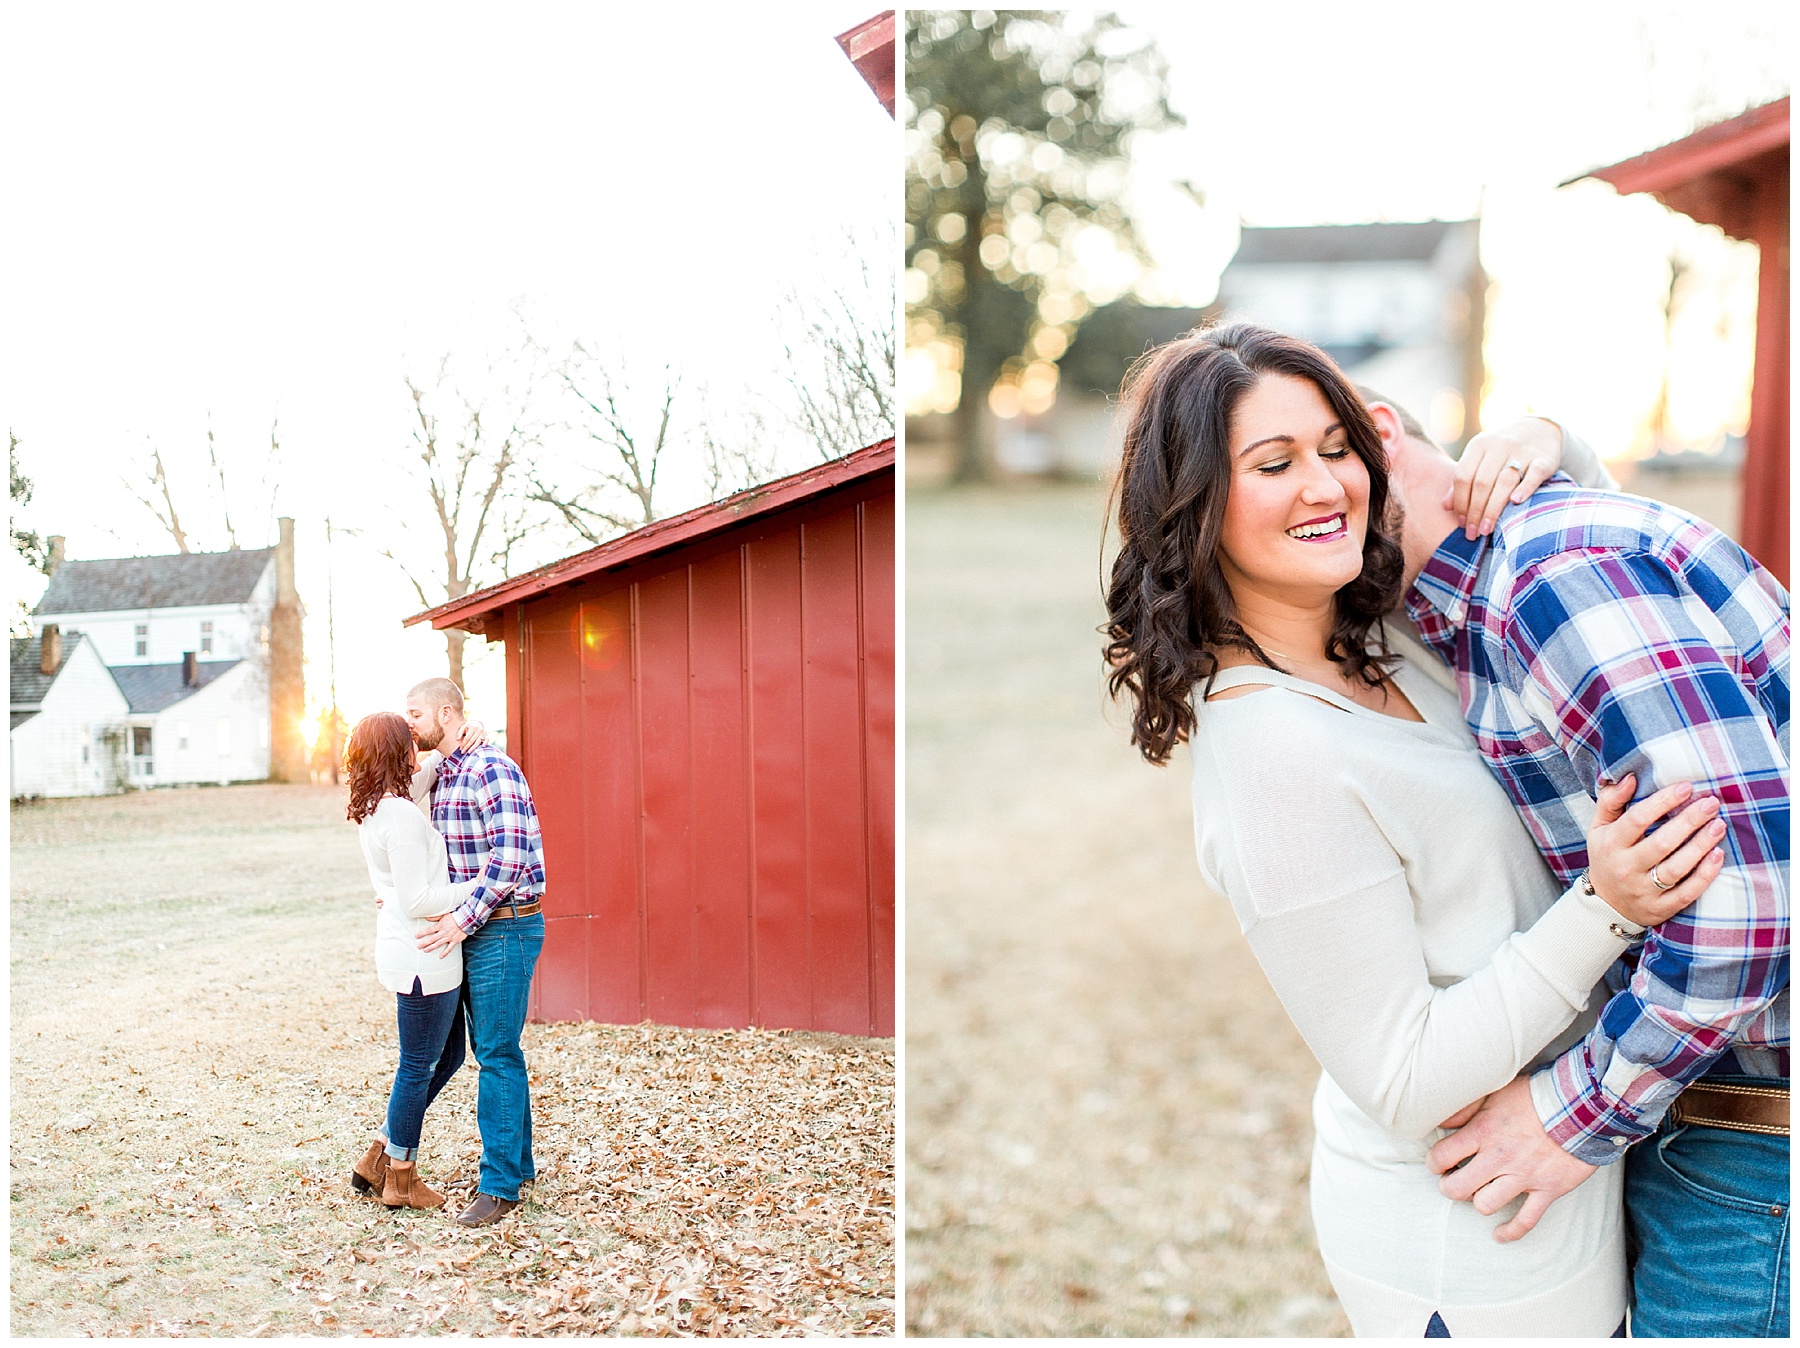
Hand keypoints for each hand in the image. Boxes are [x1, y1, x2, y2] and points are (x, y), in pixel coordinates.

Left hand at [415, 912, 467, 958]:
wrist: (466, 919)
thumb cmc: (455, 916)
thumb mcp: (444, 914)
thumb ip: (435, 917)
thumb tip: (426, 917)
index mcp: (440, 926)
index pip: (429, 930)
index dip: (422, 933)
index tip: (416, 936)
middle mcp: (444, 932)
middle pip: (432, 939)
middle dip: (424, 943)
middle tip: (418, 946)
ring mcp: (449, 937)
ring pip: (438, 944)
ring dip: (431, 947)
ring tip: (425, 950)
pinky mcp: (454, 941)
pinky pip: (449, 948)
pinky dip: (445, 953)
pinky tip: (440, 956)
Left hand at [455, 719, 488, 752]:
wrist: (478, 723)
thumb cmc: (469, 726)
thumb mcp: (463, 727)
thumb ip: (460, 732)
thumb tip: (457, 739)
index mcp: (472, 728)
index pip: (467, 738)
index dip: (463, 743)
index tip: (460, 748)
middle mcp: (478, 730)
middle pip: (472, 740)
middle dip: (467, 747)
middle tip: (463, 752)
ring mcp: (483, 733)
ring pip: (478, 742)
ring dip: (473, 747)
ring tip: (469, 752)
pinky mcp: (486, 735)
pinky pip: (487, 740)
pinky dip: (485, 743)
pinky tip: (482, 747)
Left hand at [1428, 1076, 1597, 1241]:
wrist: (1583, 1106)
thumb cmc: (1535, 1095)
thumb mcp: (1494, 1092)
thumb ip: (1466, 1108)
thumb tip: (1441, 1120)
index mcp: (1483, 1131)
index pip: (1442, 1155)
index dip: (1434, 1162)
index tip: (1437, 1163)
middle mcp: (1499, 1157)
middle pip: (1458, 1187)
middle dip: (1449, 1187)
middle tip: (1451, 1182)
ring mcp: (1524, 1176)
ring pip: (1486, 1205)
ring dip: (1477, 1202)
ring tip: (1475, 1195)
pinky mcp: (1547, 1189)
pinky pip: (1526, 1220)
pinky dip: (1510, 1231)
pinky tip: (1498, 1235)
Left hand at [1447, 417, 1562, 538]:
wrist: (1539, 429)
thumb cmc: (1501, 452)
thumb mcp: (1479, 458)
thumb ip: (1463, 480)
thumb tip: (1445, 507)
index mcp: (1478, 445)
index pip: (1463, 477)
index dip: (1460, 502)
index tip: (1461, 523)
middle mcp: (1499, 445)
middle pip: (1482, 483)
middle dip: (1475, 511)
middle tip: (1473, 533)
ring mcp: (1522, 451)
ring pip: (1505, 481)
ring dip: (1493, 508)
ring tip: (1486, 529)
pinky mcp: (1544, 458)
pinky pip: (1534, 474)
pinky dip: (1524, 489)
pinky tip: (1515, 503)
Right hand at [1586, 774, 1725, 928]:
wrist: (1605, 904)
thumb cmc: (1607, 856)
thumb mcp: (1599, 827)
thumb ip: (1611, 801)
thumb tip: (1631, 777)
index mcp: (1610, 844)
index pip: (1637, 819)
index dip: (1663, 802)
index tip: (1687, 787)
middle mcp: (1626, 867)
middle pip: (1661, 843)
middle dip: (1689, 821)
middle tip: (1711, 804)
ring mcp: (1643, 890)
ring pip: (1676, 868)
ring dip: (1701, 846)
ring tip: (1719, 825)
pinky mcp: (1661, 908)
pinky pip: (1687, 892)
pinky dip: (1705, 875)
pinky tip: (1718, 855)